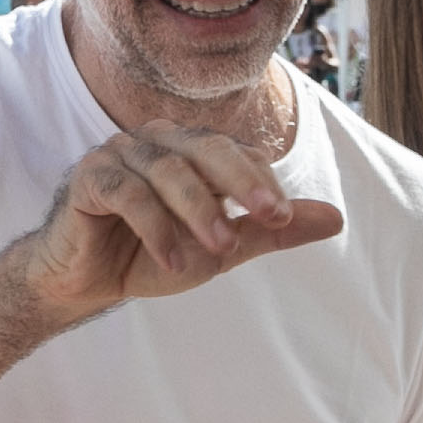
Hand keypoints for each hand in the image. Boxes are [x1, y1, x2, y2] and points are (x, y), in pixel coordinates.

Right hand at [14, 120, 346, 323]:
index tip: (284, 217)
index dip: (262, 180)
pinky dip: (154, 227)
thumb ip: (270, 230)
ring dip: (198, 211)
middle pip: (206, 147)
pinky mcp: (89, 177)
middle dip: (242, 180)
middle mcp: (158, 141)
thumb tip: (336, 219)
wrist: (85, 281)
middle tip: (270, 216)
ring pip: (167, 170)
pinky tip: (173, 260)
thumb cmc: (152, 255)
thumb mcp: (222, 248)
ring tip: (219, 250)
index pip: (236, 152)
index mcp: (192, 149)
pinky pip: (126, 193)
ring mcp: (120, 153)